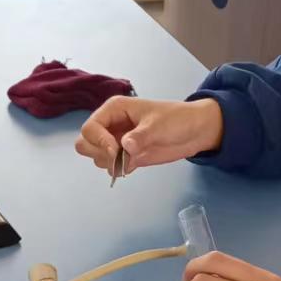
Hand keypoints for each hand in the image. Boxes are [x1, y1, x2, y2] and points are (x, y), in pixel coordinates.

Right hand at [75, 96, 222, 173]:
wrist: (195, 132)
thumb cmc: (177, 119)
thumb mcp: (158, 125)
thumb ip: (140, 136)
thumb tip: (124, 147)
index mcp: (114, 110)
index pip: (90, 127)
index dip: (98, 141)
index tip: (116, 150)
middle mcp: (111, 125)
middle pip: (85, 142)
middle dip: (98, 153)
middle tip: (118, 157)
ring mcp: (117, 142)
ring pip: (96, 156)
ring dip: (108, 163)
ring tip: (130, 161)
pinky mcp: (126, 156)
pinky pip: (110, 166)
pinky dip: (117, 170)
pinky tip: (133, 167)